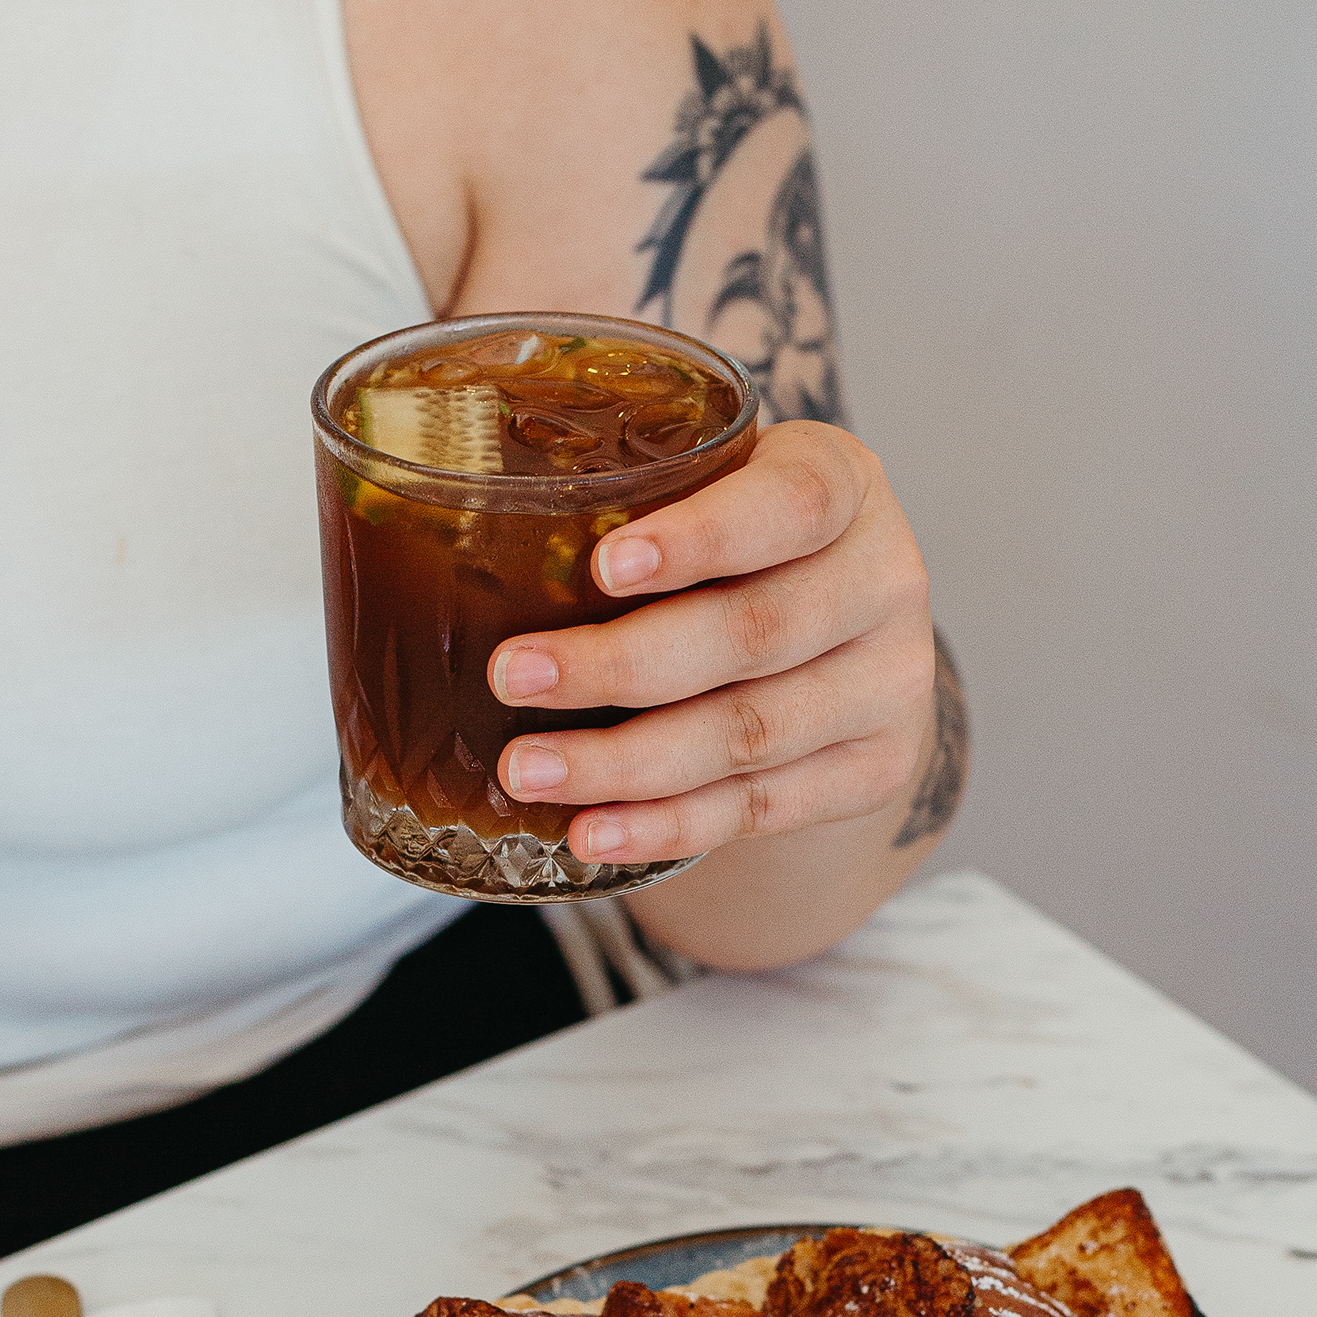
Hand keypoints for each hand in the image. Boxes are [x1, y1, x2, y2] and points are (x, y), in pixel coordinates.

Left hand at [490, 422, 935, 866]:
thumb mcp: (716, 490)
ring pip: (748, 735)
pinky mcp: (876, 769)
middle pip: (752, 634)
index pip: (788, 505)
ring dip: (625, 764)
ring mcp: (893, 684)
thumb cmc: (741, 550)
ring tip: (527, 772)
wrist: (847, 646)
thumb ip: (629, 492)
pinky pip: (761, 808)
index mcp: (844, 483)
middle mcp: (885, 579)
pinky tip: (593, 833)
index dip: (700, 538)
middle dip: (619, 665)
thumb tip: (424, 518)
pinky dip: (668, 826)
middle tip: (509, 676)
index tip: (605, 566)